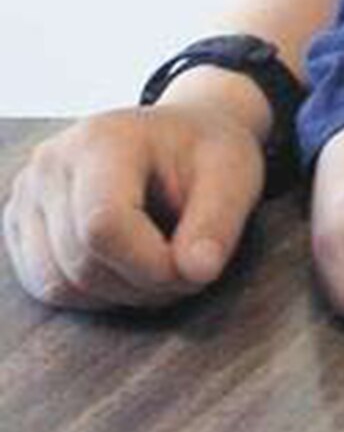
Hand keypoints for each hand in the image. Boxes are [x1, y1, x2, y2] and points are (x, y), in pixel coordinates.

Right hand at [4, 106, 264, 309]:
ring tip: (161, 265)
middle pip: (80, 262)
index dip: (150, 266)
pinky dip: (91, 293)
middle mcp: (51, 164)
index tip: (194, 270)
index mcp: (103, 139)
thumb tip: (196, 273)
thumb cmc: (207, 154)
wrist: (178, 137)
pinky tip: (128, 266)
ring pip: (57, 284)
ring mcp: (27, 195)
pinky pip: (46, 286)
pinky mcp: (21, 224)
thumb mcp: (235, 175)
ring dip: (116, 294)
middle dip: (141, 285)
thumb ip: (218, 223)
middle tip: (186, 271)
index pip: (103, 226)